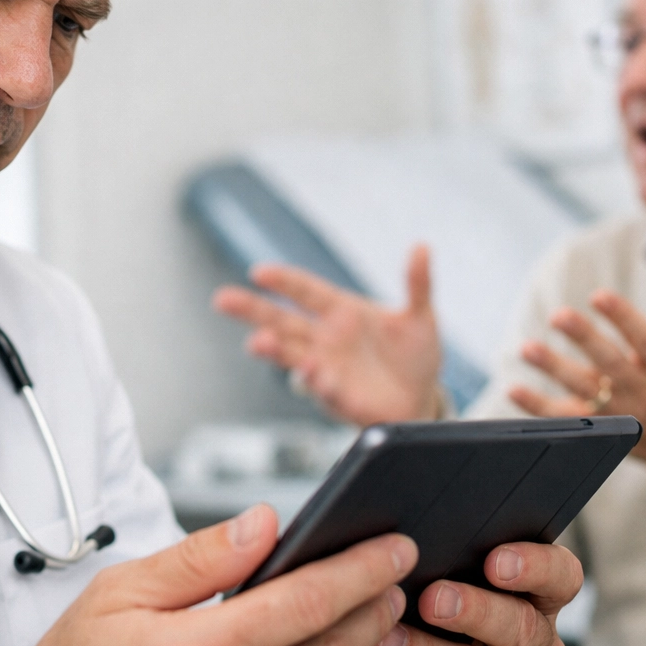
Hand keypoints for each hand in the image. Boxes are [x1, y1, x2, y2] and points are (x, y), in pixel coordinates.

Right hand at [212, 246, 442, 425]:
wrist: (422, 399)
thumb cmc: (415, 355)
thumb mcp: (421, 316)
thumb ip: (418, 283)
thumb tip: (423, 246)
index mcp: (341, 310)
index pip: (305, 290)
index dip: (284, 280)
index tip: (260, 272)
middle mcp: (325, 337)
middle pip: (281, 319)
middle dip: (252, 310)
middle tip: (222, 299)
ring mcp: (326, 366)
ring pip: (290, 353)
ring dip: (273, 348)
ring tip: (256, 342)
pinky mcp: (336, 395)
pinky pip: (323, 386)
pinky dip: (317, 379)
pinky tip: (314, 371)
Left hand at [309, 542, 582, 645]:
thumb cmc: (408, 620)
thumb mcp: (424, 584)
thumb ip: (434, 559)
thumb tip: (403, 539)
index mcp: (534, 601)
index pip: (560, 578)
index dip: (536, 567)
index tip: (496, 560)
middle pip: (522, 629)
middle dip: (476, 611)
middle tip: (432, 599)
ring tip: (388, 637)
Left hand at [509, 290, 645, 507]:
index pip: (645, 340)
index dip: (623, 318)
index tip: (599, 295)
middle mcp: (645, 392)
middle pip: (609, 363)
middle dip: (583, 339)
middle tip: (558, 316)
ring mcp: (621, 413)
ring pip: (583, 390)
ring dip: (553, 369)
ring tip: (527, 347)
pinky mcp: (603, 430)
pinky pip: (566, 419)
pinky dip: (538, 407)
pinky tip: (513, 389)